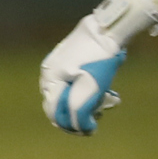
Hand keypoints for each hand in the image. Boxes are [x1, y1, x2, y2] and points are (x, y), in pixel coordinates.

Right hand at [39, 0, 157, 134]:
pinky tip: (105, 86)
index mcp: (50, 80)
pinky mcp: (67, 57)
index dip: (71, 125)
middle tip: (101, 112)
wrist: (107, 28)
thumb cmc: (100, 59)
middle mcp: (48, 73)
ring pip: (68, 92)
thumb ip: (82, 111)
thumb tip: (83, 129)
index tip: (89, 130)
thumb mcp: (92, 89)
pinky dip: (87, 88)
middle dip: (81, 112)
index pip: (54, 112)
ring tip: (109, 98)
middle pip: (61, 103)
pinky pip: (73, 80)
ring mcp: (56, 63)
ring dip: (88, 100)